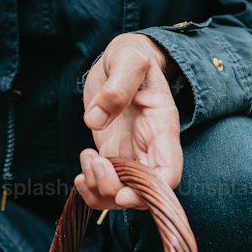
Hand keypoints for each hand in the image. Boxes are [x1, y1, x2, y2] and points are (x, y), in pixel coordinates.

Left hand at [74, 35, 183, 211]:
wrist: (122, 58)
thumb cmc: (132, 56)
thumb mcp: (128, 60)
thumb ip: (117, 86)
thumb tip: (95, 120)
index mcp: (162, 128)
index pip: (169, 174)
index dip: (150, 193)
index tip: (123, 193)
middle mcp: (150, 149)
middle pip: (143, 194)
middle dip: (116, 192)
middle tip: (96, 162)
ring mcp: (131, 155)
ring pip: (121, 196)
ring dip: (99, 190)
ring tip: (87, 157)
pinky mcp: (112, 155)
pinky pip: (104, 186)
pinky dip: (90, 188)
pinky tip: (82, 169)